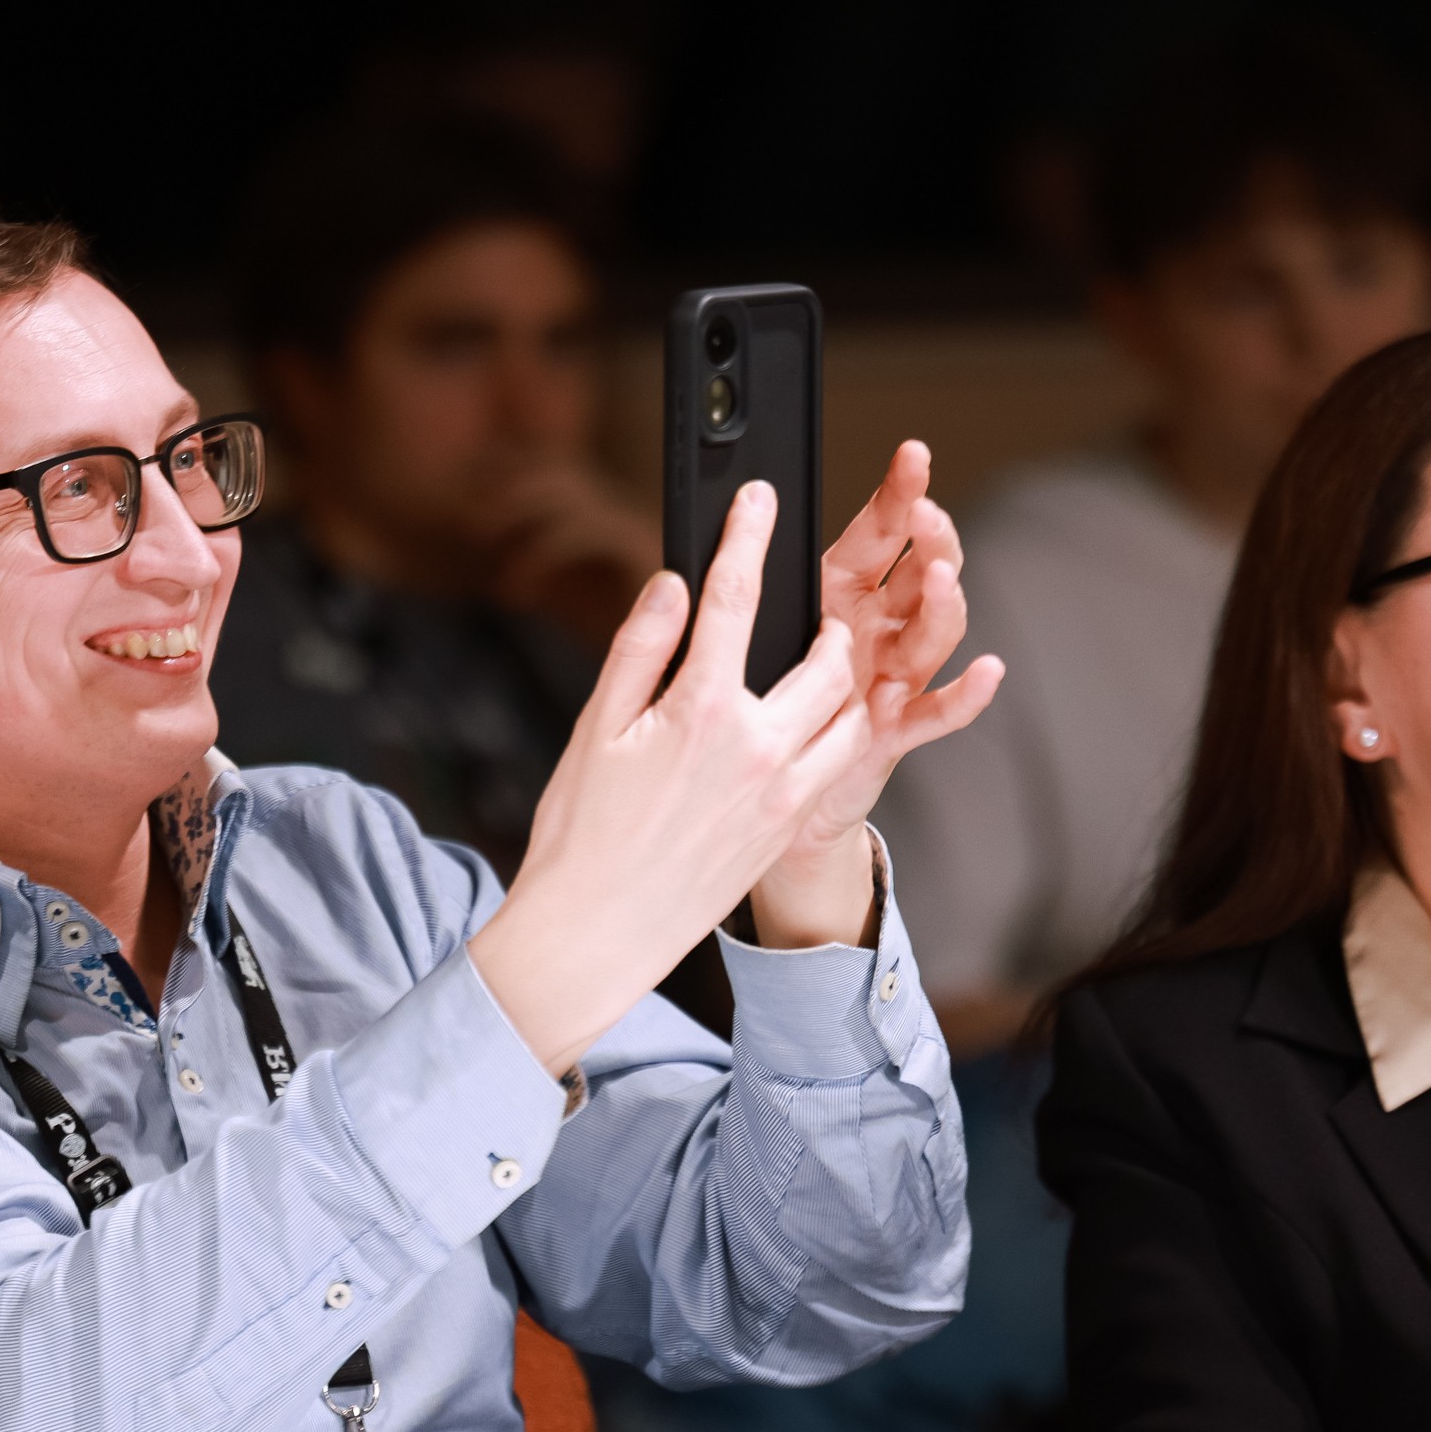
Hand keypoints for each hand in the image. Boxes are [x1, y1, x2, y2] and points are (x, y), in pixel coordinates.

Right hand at [469, 483, 872, 1071]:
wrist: (597, 932)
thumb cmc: (580, 835)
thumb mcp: (594, 729)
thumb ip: (640, 649)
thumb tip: (672, 585)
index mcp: (700, 712)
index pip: (735, 599)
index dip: (749, 537)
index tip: (759, 499)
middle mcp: (756, 748)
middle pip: (821, 654)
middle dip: (819, 615)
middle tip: (802, 599)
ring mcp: (783, 792)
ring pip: (849, 710)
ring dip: (844, 672)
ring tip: (822, 656)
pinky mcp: (789, 826)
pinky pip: (842, 763)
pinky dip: (846, 728)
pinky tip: (825, 719)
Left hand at [747, 440, 1001, 947]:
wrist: (746, 794)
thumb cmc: (735, 709)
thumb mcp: (727, 640)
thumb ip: (720, 599)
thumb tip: (701, 547)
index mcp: (834, 594)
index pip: (876, 534)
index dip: (897, 495)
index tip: (912, 455)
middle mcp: (873, 629)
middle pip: (919, 572)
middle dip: (931, 538)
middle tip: (926, 514)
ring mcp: (890, 677)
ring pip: (933, 632)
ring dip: (944, 603)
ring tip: (940, 578)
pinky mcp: (896, 729)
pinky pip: (937, 710)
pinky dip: (965, 694)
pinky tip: (986, 671)